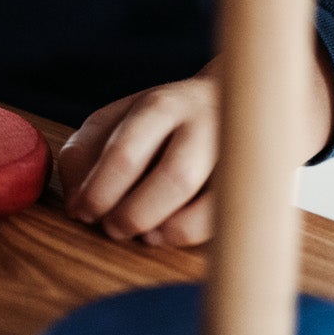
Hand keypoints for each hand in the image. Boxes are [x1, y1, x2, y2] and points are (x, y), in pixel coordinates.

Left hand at [58, 40, 333, 248]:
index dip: (98, 191)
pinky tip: (163, 235)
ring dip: (166, 228)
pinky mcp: (257, 185)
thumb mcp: (118, 118)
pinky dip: (191, 235)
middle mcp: (205, 127)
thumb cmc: (165, 121)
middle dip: (132, 213)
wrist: (241, 100)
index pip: (127, 151)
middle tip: (109, 227)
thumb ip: (86, 150)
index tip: (81, 210)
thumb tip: (76, 199)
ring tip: (137, 233)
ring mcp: (237, 156)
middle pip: (174, 178)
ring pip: (209, 203)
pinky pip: (227, 220)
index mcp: (162, 105)